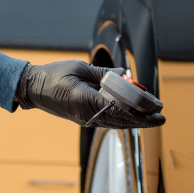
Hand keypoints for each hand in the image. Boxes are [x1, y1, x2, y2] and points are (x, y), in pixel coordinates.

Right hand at [15, 61, 165, 128]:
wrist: (33, 89)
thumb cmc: (54, 75)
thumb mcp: (80, 68)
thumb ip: (103, 74)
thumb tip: (124, 75)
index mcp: (86, 100)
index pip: (120, 108)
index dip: (139, 109)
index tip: (155, 107)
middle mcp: (88, 114)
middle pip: (121, 120)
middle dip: (143, 120)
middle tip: (161, 119)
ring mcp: (86, 119)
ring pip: (116, 123)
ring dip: (135, 122)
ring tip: (152, 119)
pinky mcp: (84, 119)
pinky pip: (108, 121)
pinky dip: (123, 120)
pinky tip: (134, 118)